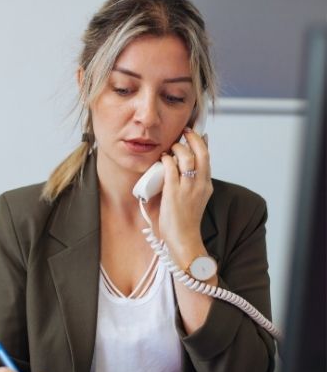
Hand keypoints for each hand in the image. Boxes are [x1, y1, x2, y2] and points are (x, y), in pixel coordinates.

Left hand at [158, 128, 213, 266]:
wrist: (184, 239)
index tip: (198, 134)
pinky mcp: (174, 193)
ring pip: (187, 158)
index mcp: (206, 186)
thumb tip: (183, 169)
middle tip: (185, 132)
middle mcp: (200, 185)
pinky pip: (171, 169)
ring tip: (171, 148)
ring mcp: (188, 188)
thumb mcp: (194, 199)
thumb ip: (191, 184)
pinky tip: (163, 158)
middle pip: (201, 154)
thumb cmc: (185, 221)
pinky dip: (167, 160)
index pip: (207, 159)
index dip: (203, 143)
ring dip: (178, 149)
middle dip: (193, 139)